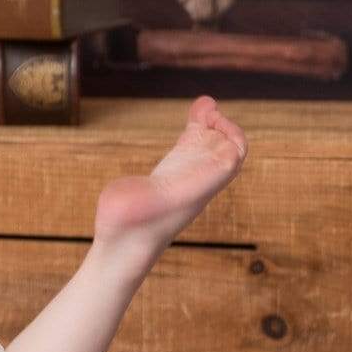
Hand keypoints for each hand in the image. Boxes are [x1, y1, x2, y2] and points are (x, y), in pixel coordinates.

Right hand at [90, 95, 247, 278]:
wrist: (119, 247)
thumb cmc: (135, 228)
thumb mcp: (153, 206)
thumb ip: (175, 191)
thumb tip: (193, 180)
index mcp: (200, 185)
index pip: (233, 156)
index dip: (230, 133)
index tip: (209, 115)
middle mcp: (196, 180)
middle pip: (224, 148)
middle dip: (220, 124)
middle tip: (204, 104)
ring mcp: (180, 178)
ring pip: (207, 147)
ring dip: (209, 126)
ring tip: (202, 106)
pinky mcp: (165, 179)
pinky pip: (189, 152)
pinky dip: (195, 133)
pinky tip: (193, 120)